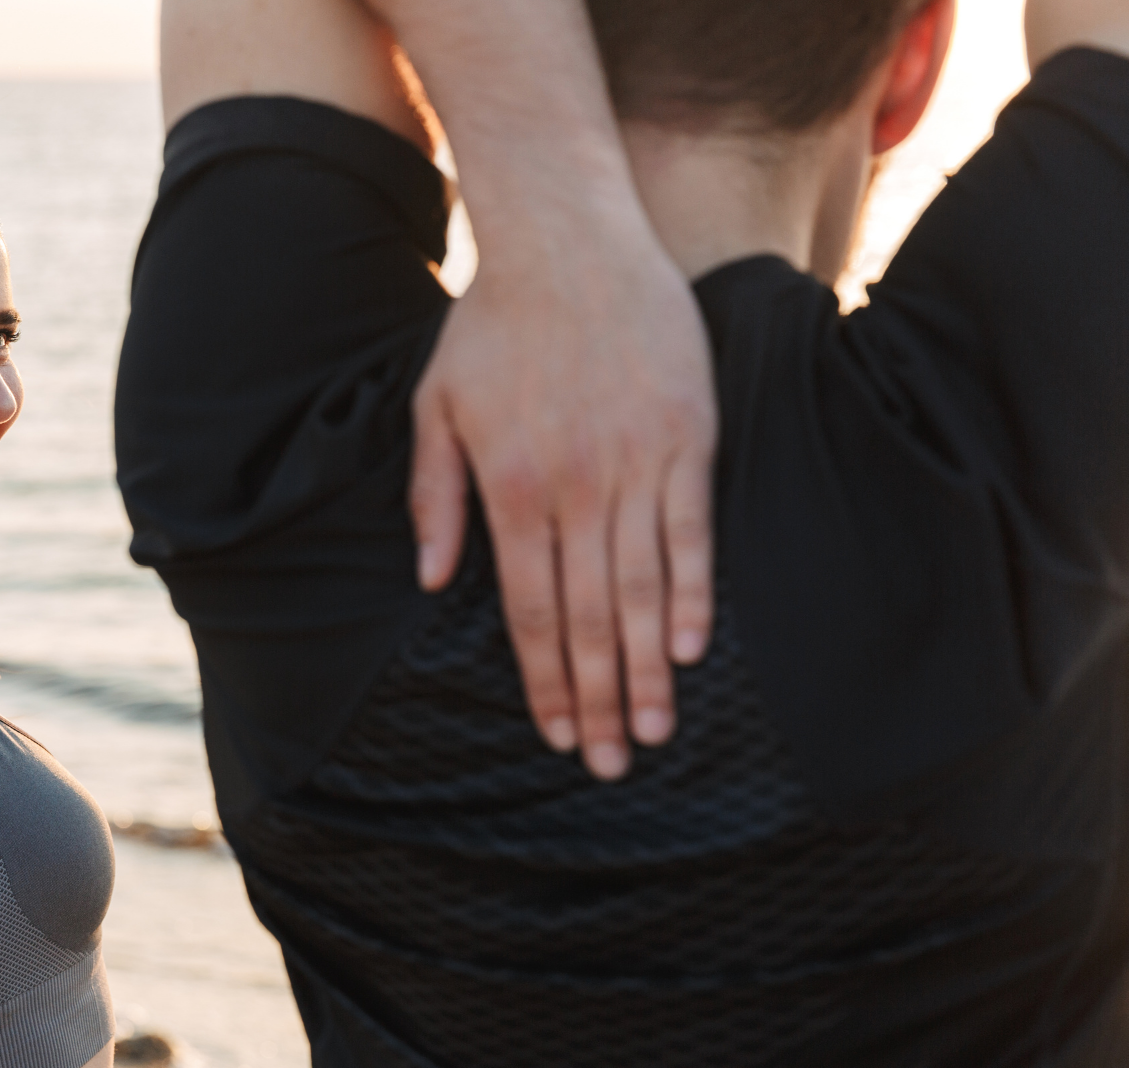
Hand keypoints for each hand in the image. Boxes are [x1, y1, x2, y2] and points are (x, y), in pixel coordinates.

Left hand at [409, 246, 715, 780]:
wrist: (567, 241)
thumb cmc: (492, 324)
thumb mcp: (436, 405)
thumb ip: (435, 496)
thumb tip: (437, 582)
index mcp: (510, 488)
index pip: (531, 610)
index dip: (545, 680)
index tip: (557, 735)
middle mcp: (574, 487)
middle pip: (589, 615)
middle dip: (598, 698)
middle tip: (612, 764)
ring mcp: (636, 462)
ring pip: (642, 587)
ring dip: (648, 666)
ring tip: (655, 730)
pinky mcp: (687, 435)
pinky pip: (692, 530)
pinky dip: (693, 592)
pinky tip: (694, 648)